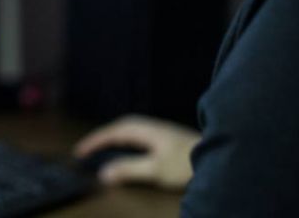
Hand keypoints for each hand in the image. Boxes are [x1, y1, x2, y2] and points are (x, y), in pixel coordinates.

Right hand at [73, 114, 200, 190]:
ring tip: (103, 148)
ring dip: (114, 137)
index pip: (113, 132)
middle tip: (88, 149)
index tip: (79, 152)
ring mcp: (161, 131)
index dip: (95, 141)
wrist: (218, 157)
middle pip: (120, 126)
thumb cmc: (185, 164)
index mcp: (145, 129)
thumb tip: (103, 173)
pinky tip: (129, 150)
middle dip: (102, 136)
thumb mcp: (155, 169)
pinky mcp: (168, 138)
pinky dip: (126, 140)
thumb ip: (128, 169)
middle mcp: (152, 126)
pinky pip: (139, 134)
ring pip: (130, 129)